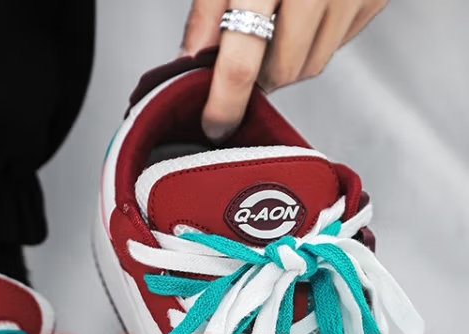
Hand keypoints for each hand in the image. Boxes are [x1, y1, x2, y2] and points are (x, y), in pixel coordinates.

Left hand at [182, 0, 388, 139]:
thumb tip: (191, 62)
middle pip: (282, 72)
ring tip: (276, 25)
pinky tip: (307, 10)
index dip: (225, 103)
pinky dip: (316, 40)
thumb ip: (208, 9)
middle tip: (243, 58)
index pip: (242, 63)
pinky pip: (339, 42)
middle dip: (258, 77)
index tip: (214, 125)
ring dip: (287, 61)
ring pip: (313, 64)